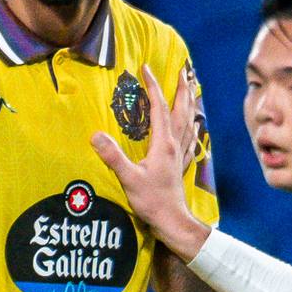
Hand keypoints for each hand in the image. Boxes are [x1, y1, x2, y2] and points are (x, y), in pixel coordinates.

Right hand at [90, 64, 209, 256]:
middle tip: (184, 70)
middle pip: (181, 110)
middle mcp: (174, 146)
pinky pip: (189, 138)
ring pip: (188, 122)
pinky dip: (192, 126)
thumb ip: (113, 157)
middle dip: (182, 88)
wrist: (173, 222)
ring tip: (190, 89)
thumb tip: (96, 135)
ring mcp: (179, 155)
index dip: (153, 86)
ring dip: (189, 103)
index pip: (159, 107)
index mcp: (163, 144)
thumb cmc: (152, 202)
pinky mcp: (180, 165)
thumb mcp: (129, 179)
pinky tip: (195, 124)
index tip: (146, 68)